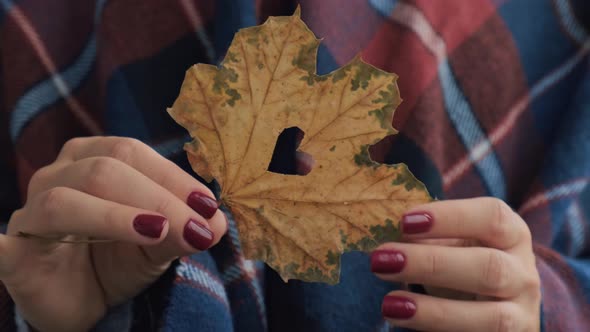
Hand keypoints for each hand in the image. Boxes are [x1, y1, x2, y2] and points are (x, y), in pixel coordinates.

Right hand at [1, 137, 227, 331]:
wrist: (83, 302)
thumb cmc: (119, 260)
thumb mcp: (159, 243)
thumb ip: (184, 229)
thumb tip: (218, 222)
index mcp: (93, 159)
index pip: (132, 153)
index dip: (173, 177)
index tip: (209, 206)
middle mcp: (58, 175)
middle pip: (105, 169)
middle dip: (157, 198)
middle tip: (196, 227)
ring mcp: (31, 212)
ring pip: (67, 200)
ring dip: (117, 216)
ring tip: (157, 233)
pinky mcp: (12, 254)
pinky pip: (5, 243)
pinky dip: (13, 242)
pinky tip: (38, 249)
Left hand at [371, 198, 540, 331]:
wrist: (497, 306)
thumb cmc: (464, 261)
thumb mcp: (452, 242)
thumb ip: (423, 234)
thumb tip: (381, 228)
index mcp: (511, 234)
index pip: (491, 217)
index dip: (449, 217)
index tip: (404, 221)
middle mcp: (524, 274)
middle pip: (489, 268)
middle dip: (431, 264)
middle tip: (381, 260)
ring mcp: (520, 315)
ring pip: (492, 318)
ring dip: (435, 312)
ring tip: (389, 305)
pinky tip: (404, 325)